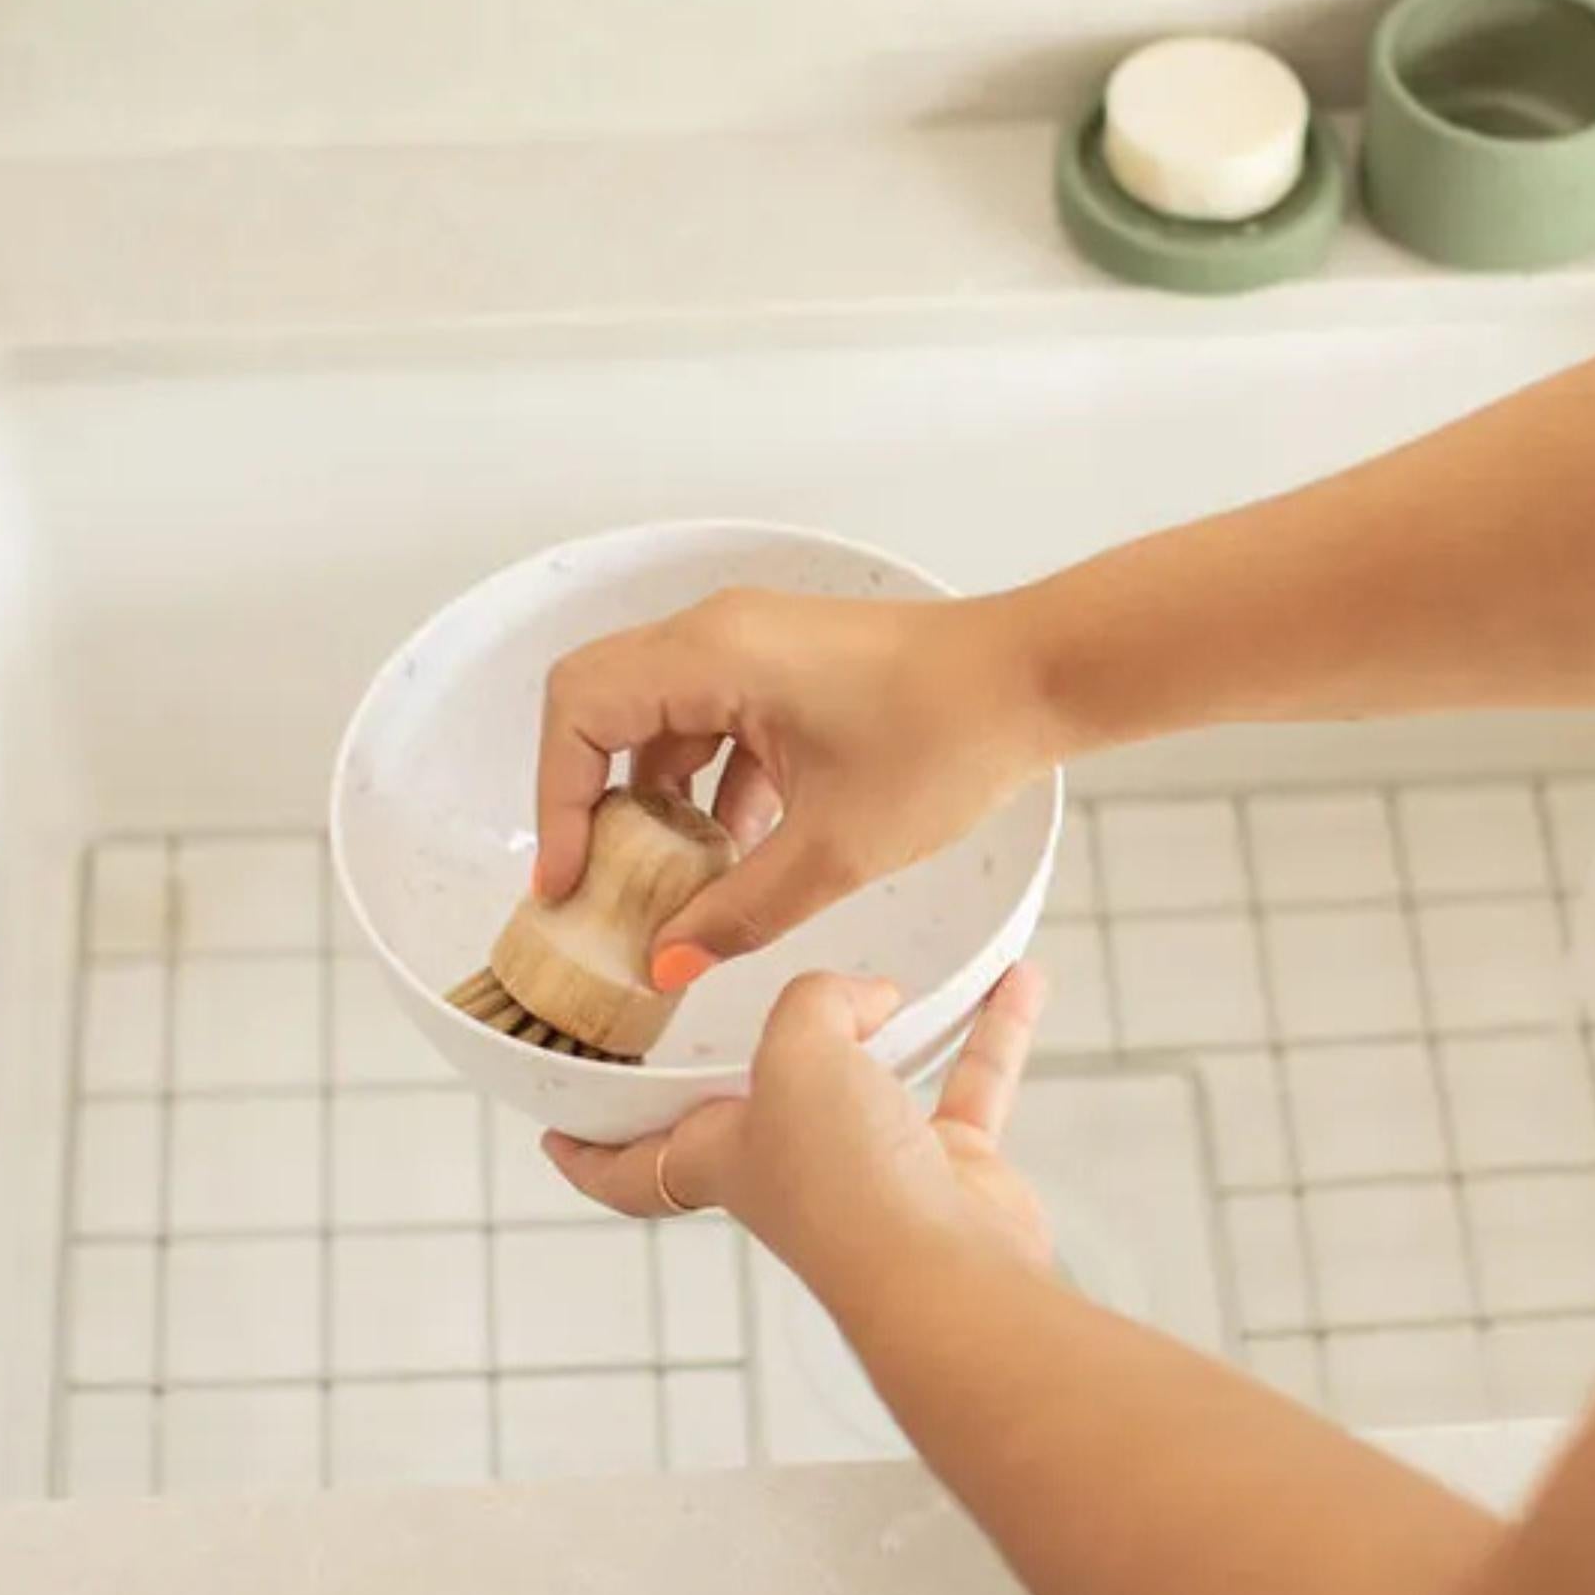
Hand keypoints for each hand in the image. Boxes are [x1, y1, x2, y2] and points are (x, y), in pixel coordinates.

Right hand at [534, 588, 1051, 983]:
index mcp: (712, 653)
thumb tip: (666, 961)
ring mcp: (753, 644)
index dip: (556, 800)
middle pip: (603, 708)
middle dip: (592, 801)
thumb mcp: (835, 850)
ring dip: (657, 801)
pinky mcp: (787, 668)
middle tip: (602, 884)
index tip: (570, 882)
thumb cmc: (948, 738)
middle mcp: (718, 633)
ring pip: (660, 721)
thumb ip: (739, 911)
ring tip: (674, 886)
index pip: (579, 710)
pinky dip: (709, 788)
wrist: (1038, 680)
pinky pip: (713, 723)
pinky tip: (738, 856)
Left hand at [543, 965, 1051, 1300]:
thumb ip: (815, 1001)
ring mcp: (875, 1170)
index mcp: (720, 1154)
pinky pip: (969, 1081)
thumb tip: (867, 998)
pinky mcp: (950, 1170)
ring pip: (878, 1078)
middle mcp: (792, 1165)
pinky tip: (1017, 979)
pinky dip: (991, 1030)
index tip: (551, 1126)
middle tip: (738, 995)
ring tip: (906, 972)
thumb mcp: (795, 1053)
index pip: (627, 1163)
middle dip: (751, 1061)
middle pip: (755, 1106)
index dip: (585, 1148)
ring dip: (897, 1025)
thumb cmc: (847, 1184)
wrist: (946, 1278)